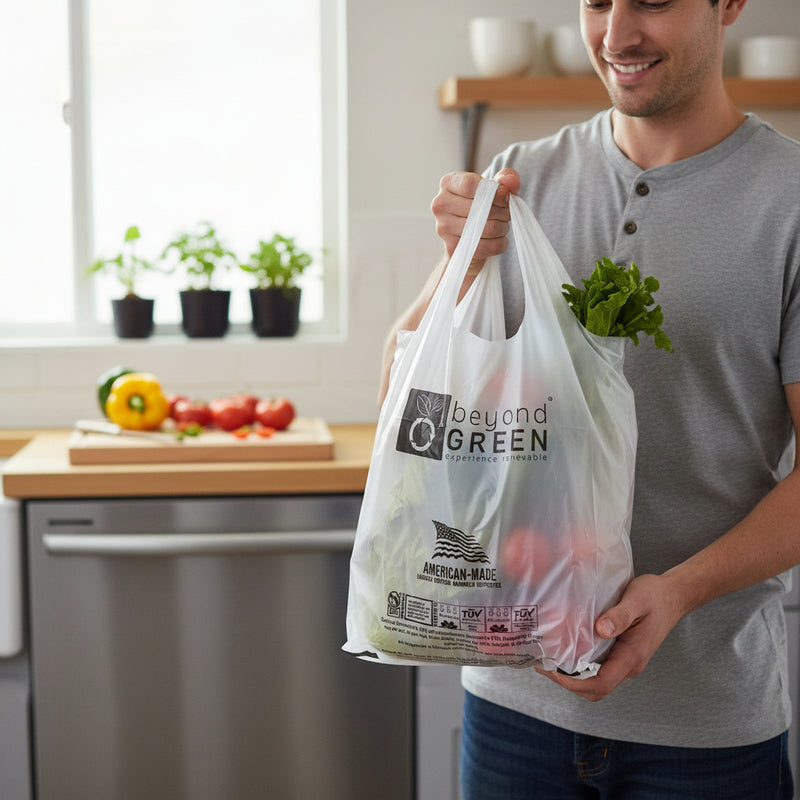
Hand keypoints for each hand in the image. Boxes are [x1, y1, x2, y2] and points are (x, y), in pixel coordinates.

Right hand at [431, 168, 520, 268]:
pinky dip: (500, 243)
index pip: (471, 185)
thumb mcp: (495, 185)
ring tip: (501, 225)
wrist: (467, 236)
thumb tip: (509, 183)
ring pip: (488, 228)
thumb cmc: (482, 205)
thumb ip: (506, 178)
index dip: (494, 191)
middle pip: (482, 207)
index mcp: (448, 184)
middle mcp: (440, 205)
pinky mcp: (452, 248)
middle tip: (506, 213)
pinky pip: (488, 246)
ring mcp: (443, 228)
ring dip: (503, 227)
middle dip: (503, 211)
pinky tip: (498, 239)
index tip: (505, 196)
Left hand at [535, 573, 685, 701]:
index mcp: (631, 657)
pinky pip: (599, 668)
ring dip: (572, 676)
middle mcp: (628, 665)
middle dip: (567, 683)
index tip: (550, 671)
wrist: (672, 597)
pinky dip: (580, 666)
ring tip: (549, 658)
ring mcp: (625, 661)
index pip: (600, 684)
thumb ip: (620, 615)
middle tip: (542, 665)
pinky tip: (566, 648)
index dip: (572, 684)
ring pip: (596, 681)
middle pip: (595, 689)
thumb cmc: (655, 596)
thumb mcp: (637, 600)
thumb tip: (601, 630)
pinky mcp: (622, 654)